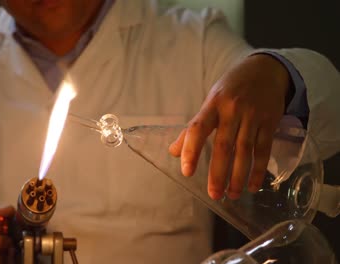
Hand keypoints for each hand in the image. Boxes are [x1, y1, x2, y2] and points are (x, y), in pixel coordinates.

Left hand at [169, 54, 289, 199]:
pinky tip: (252, 186)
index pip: (197, 129)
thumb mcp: (210, 102)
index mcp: (212, 105)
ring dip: (238, 176)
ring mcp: (253, 116)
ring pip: (245, 151)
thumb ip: (193, 127)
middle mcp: (232, 110)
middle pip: (223, 146)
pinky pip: (263, 150)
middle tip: (214, 194)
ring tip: (232, 195)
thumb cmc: (231, 89)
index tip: (187, 172)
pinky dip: (258, 170)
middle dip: (218, 173)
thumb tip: (173, 152)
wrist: (265, 70)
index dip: (190, 150)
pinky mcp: (270, 122)